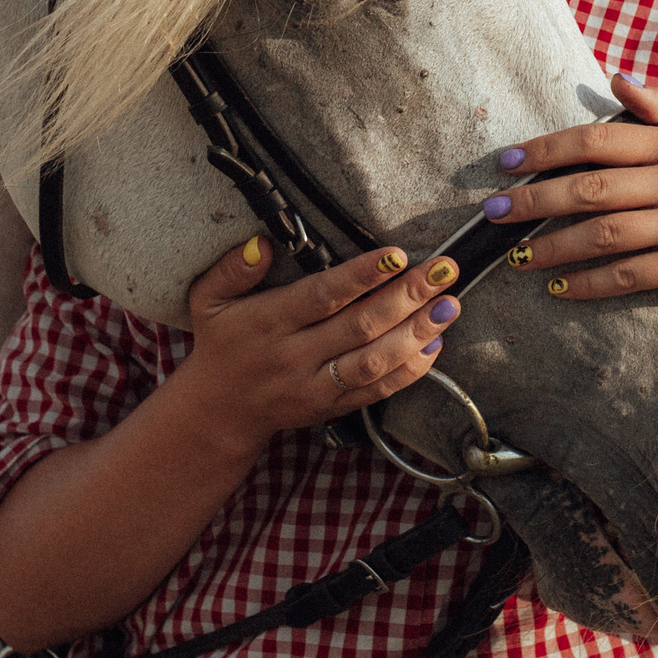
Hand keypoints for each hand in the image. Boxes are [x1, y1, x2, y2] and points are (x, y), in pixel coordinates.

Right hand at [166, 238, 461, 458]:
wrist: (217, 413)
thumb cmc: (220, 344)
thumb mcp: (208, 300)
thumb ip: (232, 269)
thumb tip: (263, 243)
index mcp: (268, 323)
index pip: (322, 296)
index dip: (363, 275)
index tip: (398, 255)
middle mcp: (294, 357)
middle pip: (359, 327)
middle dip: (407, 297)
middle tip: (444, 272)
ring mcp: (315, 387)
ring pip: (374, 362)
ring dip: (417, 334)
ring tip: (449, 306)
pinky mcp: (331, 409)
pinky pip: (376, 392)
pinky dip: (409, 371)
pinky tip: (434, 345)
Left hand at [480, 74, 657, 330]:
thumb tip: (616, 79)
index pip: (598, 140)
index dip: (547, 150)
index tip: (507, 162)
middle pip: (591, 188)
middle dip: (534, 201)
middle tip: (493, 212)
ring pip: (604, 235)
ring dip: (553, 248)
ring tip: (518, 258)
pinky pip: (630, 275)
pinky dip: (590, 284)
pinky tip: (561, 290)